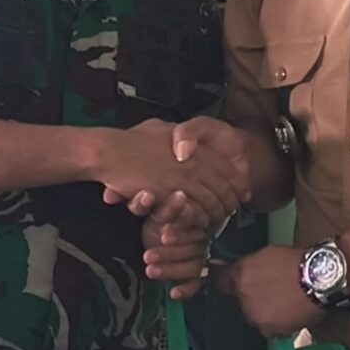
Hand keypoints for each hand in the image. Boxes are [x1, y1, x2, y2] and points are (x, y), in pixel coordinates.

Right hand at [95, 120, 243, 223]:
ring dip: (217, 212)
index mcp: (194, 146)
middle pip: (224, 186)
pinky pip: (193, 208)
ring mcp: (182, 176)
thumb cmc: (131, 140)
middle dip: (231, 201)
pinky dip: (200, 217)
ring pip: (211, 200)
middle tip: (233, 211)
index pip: (226, 167)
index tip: (241, 193)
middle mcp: (193, 160)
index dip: (237, 182)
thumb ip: (178, 134)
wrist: (108, 151)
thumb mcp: (161, 127)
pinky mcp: (170, 192)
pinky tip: (200, 222)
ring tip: (219, 220)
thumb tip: (186, 142)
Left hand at [142, 197, 215, 301]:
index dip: (180, 234)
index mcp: (197, 224)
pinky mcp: (195, 276)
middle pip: (194, 250)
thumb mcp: (159, 215)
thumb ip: (169, 208)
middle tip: (148, 256)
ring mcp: (200, 259)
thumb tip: (180, 195)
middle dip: (169, 254)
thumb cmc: (157, 224)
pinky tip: (174, 293)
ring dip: (172, 270)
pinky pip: (197, 284)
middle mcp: (202, 242)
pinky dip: (186, 290)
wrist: (151, 244)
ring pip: (193, 267)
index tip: (163, 235)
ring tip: (150, 270)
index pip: (195, 230)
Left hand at [216, 245, 320, 336]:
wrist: (320, 279)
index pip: (219, 280)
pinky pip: (267, 328)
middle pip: (239, 300)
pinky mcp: (269, 329)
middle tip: (270, 290)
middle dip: (250, 297)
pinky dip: (275, 323)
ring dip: (263, 311)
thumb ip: (247, 264)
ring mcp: (255, 314)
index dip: (223, 280)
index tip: (222, 279)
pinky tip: (288, 312)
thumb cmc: (299, 263)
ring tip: (283, 301)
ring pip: (253, 315)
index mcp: (241, 274)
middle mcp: (243, 296)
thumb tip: (234, 267)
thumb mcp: (268, 254)